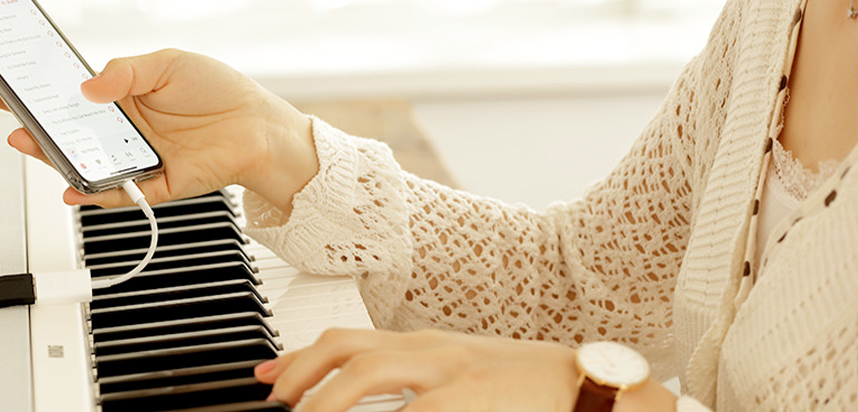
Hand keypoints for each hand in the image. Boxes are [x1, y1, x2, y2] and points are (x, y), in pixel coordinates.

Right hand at [0, 49, 316, 211]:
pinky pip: (118, 193)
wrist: (259, 127)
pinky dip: (95, 192)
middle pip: (70, 132)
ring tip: (30, 143)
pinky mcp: (154, 184)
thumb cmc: (220, 91)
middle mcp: (125, 130)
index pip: (70, 96)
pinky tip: (74, 185)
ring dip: (55, 157)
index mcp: (123, 97)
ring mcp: (137, 158)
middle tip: (9, 115)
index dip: (39, 93)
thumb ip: (126, 72)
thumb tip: (88, 86)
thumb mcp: (168, 63)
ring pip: (86, 163)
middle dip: (35, 124)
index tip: (7, 84)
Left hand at [254, 329, 676, 411]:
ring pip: (364, 374)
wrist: (586, 388)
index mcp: (424, 345)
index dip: (300, 359)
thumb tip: (379, 404)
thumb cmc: (521, 387)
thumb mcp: (459, 374)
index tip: (271, 380)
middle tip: (277, 403)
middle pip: (345, 349)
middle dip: (301, 375)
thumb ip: (413, 382)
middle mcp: (429, 350)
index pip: (347, 342)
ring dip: (325, 401)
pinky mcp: (467, 400)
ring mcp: (449, 373)